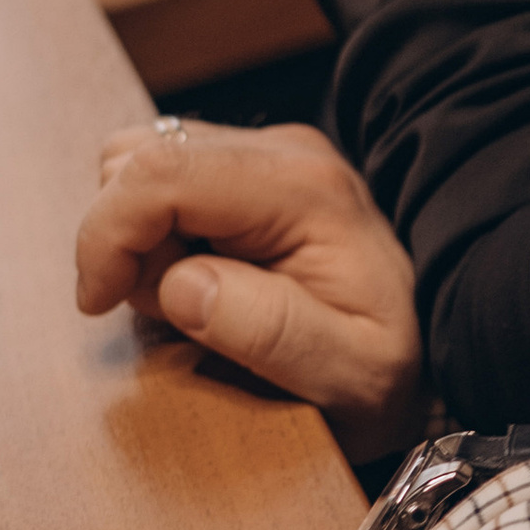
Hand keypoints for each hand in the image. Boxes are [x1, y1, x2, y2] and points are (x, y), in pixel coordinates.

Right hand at [76, 119, 425, 460]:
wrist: (429, 355)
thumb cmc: (393, 371)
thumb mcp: (350, 377)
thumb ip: (271, 332)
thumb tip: (182, 285)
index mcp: (304, 190)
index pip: (162, 172)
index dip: (106, 235)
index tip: (100, 303)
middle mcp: (285, 153)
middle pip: (139, 159)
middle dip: (123, 241)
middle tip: (167, 312)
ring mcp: (267, 156)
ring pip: (142, 164)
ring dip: (137, 237)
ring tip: (189, 301)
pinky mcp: (251, 175)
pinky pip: (165, 183)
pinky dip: (154, 234)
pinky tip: (199, 281)